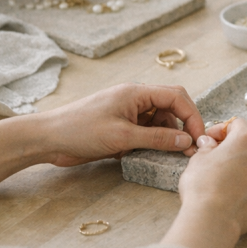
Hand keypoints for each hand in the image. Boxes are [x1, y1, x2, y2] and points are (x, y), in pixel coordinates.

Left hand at [35, 83, 207, 165]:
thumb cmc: (80, 131)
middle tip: (189, 148)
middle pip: (171, 107)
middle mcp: (135, 99)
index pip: (177, 97)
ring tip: (168, 155)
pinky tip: (148, 155)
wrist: (47, 139)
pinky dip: (151, 143)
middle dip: (183, 125)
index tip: (199, 139)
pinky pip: (146, 132)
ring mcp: (128, 113)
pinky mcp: (121, 127)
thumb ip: (157, 138)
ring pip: (160, 121)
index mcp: (137, 92)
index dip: (192, 116)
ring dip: (167, 136)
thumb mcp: (123, 137)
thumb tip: (187, 141)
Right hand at [176, 119, 246, 236]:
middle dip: (232, 149)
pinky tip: (231, 195)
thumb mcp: (198, 159)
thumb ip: (207, 147)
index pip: (237, 124)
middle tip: (214, 158)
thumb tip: (209, 144)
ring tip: (223, 180)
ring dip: (241, 168)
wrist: (213, 221)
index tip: (209, 139)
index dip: (221, 129)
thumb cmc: (203, 185)